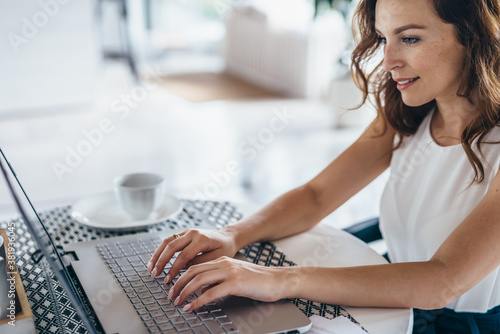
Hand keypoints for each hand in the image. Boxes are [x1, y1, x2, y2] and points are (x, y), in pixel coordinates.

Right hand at [147, 228, 237, 282]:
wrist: (228, 237)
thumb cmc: (224, 249)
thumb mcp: (216, 258)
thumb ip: (200, 263)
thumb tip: (183, 269)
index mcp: (202, 239)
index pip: (183, 256)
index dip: (174, 269)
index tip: (168, 280)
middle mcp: (193, 233)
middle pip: (171, 246)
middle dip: (161, 261)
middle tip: (154, 274)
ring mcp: (187, 231)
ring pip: (167, 241)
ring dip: (157, 255)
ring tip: (150, 267)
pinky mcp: (184, 232)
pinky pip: (169, 240)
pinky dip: (161, 250)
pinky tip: (156, 259)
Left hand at [168, 256, 287, 310]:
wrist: (278, 280)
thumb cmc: (259, 281)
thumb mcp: (235, 277)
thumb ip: (219, 281)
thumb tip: (202, 290)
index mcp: (223, 261)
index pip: (195, 266)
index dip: (181, 276)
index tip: (174, 287)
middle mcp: (224, 263)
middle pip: (193, 271)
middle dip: (179, 284)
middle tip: (171, 295)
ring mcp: (229, 272)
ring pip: (199, 280)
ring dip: (185, 292)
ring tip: (178, 302)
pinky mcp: (235, 283)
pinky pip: (211, 293)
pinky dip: (198, 301)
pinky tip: (192, 307)